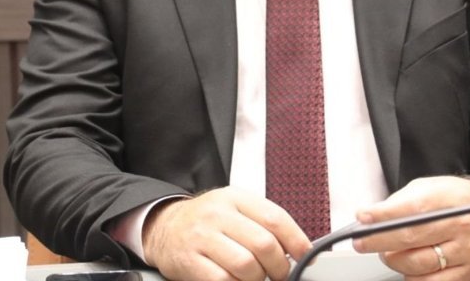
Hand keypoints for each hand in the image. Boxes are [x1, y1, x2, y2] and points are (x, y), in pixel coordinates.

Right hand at [142, 187, 310, 280]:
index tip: (306, 255)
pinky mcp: (190, 262)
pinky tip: (237, 280)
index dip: (296, 240)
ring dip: (258, 278)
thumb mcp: (233, 208)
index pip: (275, 218)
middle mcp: (218, 214)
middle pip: (264, 244)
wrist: (163, 227)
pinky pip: (223, 280)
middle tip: (280, 273)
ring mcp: (202, 238)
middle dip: (280, 266)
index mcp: (234, 198)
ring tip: (257, 277)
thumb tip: (297, 247)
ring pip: (246, 266)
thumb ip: (262, 222)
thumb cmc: (206, 221)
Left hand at [353, 176, 469, 280]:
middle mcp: (461, 226)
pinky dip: (413, 278)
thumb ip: (405, 200)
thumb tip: (375, 215)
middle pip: (412, 238)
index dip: (384, 214)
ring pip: (419, 264)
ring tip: (388, 252)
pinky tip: (407, 268)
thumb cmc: (461, 202)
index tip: (363, 217)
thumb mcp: (435, 187)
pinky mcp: (468, 274)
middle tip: (362, 241)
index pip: (412, 207)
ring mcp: (466, 252)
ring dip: (395, 260)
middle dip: (380, 241)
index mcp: (451, 200)